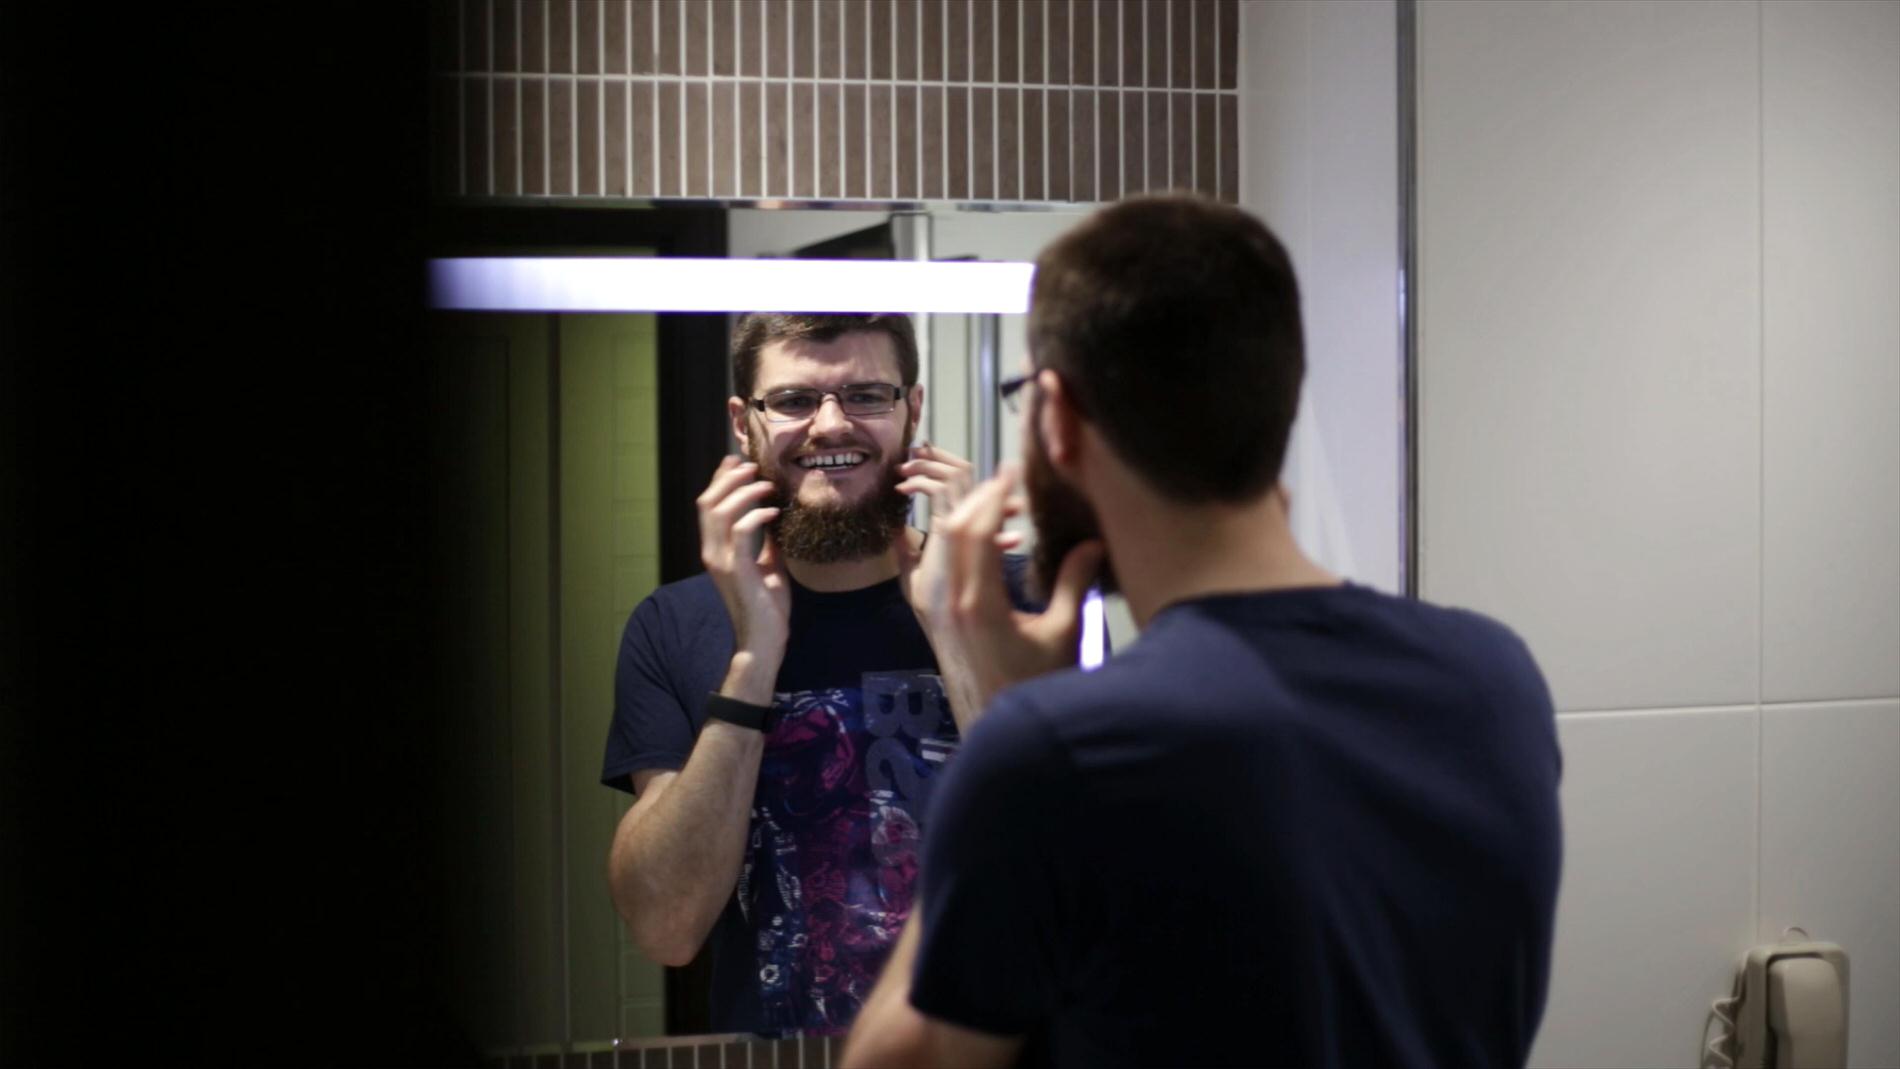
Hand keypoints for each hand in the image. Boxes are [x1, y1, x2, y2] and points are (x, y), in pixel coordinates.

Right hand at [697, 455, 791, 660]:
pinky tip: (773, 512)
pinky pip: (739, 533)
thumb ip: (764, 541)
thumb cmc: (767, 605)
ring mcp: (721, 561)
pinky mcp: (735, 571)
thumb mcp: (767, 564)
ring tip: (765, 485)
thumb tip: (771, 517)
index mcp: (717, 549)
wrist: (764, 639)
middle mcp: (712, 552)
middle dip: (728, 478)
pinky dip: (755, 516)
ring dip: (743, 492)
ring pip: (719, 513)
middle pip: (707, 503)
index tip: (737, 460)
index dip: (719, 479)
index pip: (709, 506)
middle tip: (752, 466)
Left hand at [900, 462, 1104, 727]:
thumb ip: (1073, 584)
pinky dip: (941, 540)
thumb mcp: (1062, 635)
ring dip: (960, 516)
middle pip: (952, 530)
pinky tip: (950, 530)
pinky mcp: (933, 618)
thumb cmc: (1035, 687)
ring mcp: (935, 610)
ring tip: (990, 501)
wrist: (994, 729)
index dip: (994, 495)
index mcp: (980, 604)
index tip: (1011, 471)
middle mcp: (949, 603)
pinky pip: (927, 566)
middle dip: (976, 497)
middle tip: (1003, 479)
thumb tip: (1093, 542)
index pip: (977, 531)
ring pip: (937, 545)